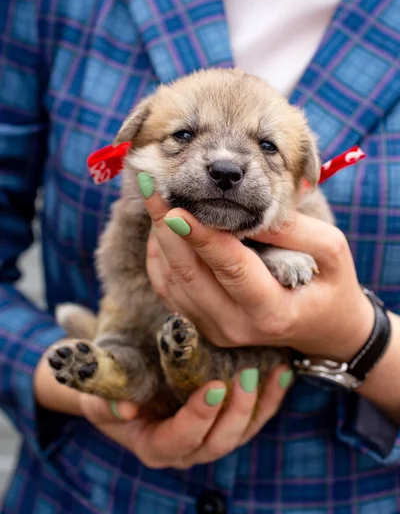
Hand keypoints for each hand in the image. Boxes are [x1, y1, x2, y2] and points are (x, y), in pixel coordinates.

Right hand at [35, 350, 290, 467]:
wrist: (122, 383)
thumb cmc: (110, 387)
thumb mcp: (98, 394)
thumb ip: (104, 403)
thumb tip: (126, 411)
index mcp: (155, 445)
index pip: (181, 439)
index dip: (199, 417)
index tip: (215, 387)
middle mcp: (187, 447)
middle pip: (219, 441)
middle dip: (236, 411)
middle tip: (245, 376)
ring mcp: (209, 434)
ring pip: (242, 432)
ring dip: (260, 404)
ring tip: (272, 373)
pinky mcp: (226, 418)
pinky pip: (254, 416)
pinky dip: (270, 397)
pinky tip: (282, 371)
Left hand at [145, 191, 373, 362]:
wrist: (322, 330)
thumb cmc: (329, 285)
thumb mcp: (332, 251)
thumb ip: (294, 229)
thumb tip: (245, 210)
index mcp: (272, 310)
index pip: (231, 268)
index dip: (201, 236)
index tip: (175, 206)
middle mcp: (237, 325)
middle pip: (189, 274)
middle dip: (166, 227)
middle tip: (152, 186)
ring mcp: (215, 329)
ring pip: (171, 281)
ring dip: (159, 238)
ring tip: (156, 198)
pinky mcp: (201, 325)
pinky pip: (167, 289)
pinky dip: (159, 256)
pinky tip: (162, 227)